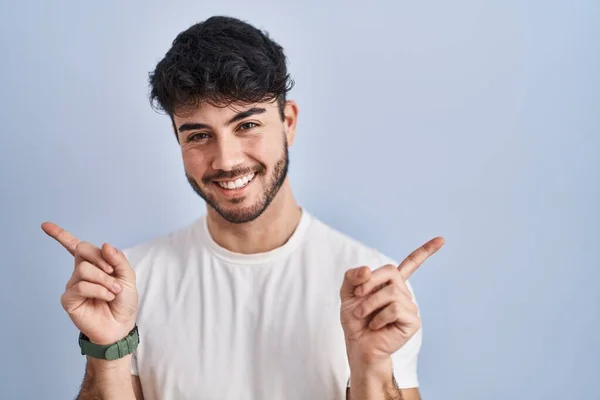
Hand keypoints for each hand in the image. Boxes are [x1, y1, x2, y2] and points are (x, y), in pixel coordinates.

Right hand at [42, 222, 137, 344]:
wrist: (121, 325)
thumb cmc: (123, 301)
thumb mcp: (128, 276)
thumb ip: (118, 259)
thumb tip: (105, 245)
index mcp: (93, 263)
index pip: (75, 246)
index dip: (60, 235)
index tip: (45, 225)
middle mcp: (81, 272)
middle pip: (83, 249)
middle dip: (102, 259)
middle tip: (114, 274)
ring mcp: (73, 285)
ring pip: (84, 269)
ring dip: (105, 279)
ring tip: (114, 291)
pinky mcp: (69, 299)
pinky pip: (81, 286)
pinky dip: (99, 290)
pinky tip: (107, 297)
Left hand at [340, 237, 443, 370]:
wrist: (358, 346)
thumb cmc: (355, 321)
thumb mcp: (347, 293)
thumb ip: (353, 277)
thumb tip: (368, 269)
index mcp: (391, 284)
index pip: (411, 264)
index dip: (426, 251)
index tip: (441, 239)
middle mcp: (403, 293)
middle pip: (391, 271)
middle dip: (370, 282)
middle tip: (357, 296)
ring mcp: (410, 306)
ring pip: (391, 291)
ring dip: (370, 303)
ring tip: (363, 315)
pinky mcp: (412, 321)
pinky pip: (395, 308)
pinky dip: (380, 317)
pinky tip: (377, 326)